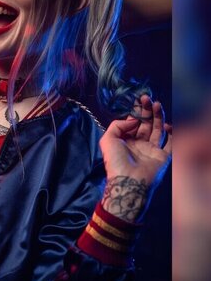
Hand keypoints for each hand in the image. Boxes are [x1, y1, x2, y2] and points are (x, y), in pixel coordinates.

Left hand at [99, 94, 171, 221]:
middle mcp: (139, 144)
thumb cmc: (116, 161)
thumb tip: (133, 119)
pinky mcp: (163, 157)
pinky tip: (168, 124)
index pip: (133, 122)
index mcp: (126, 141)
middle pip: (146, 124)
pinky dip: (172, 134)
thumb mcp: (108, 139)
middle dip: (147, 111)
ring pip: (157, 130)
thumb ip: (117, 124)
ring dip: (158, 117)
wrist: (128, 181)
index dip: (136, 111)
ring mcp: (151, 150)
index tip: (138, 100)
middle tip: (148, 98)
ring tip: (157, 104)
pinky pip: (170, 144)